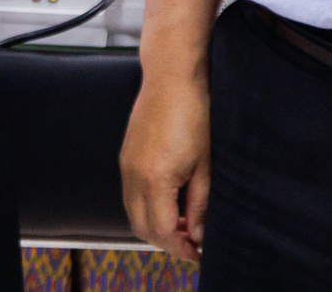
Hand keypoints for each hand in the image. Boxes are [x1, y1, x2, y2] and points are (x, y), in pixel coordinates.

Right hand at [120, 72, 211, 260]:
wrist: (171, 77)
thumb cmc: (193, 114)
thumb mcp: (205, 164)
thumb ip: (200, 204)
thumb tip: (198, 233)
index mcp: (154, 179)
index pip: (161, 232)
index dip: (180, 248)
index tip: (198, 253)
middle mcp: (133, 175)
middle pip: (142, 227)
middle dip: (166, 241)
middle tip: (192, 242)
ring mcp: (126, 164)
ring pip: (133, 212)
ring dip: (155, 224)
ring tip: (183, 222)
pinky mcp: (126, 155)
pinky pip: (130, 194)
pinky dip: (147, 206)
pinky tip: (170, 200)